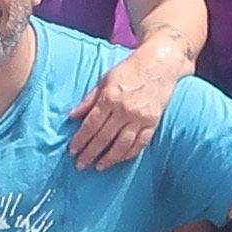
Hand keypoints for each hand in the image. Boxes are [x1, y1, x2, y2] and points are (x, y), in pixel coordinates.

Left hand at [65, 45, 178, 168]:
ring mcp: (140, 118)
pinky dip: (129, 154)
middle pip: (104, 138)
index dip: (80, 140)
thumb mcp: (105, 80)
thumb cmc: (129, 70)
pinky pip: (140, 143)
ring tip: (98, 167)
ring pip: (122, 145)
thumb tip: (72, 116)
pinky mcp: (153, 122)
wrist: (159, 64)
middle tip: (80, 165)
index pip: (91, 125)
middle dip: (90, 153)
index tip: (72, 151)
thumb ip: (89, 100)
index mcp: (110, 98)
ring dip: (109, 159)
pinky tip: (119, 160)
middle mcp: (124, 110)